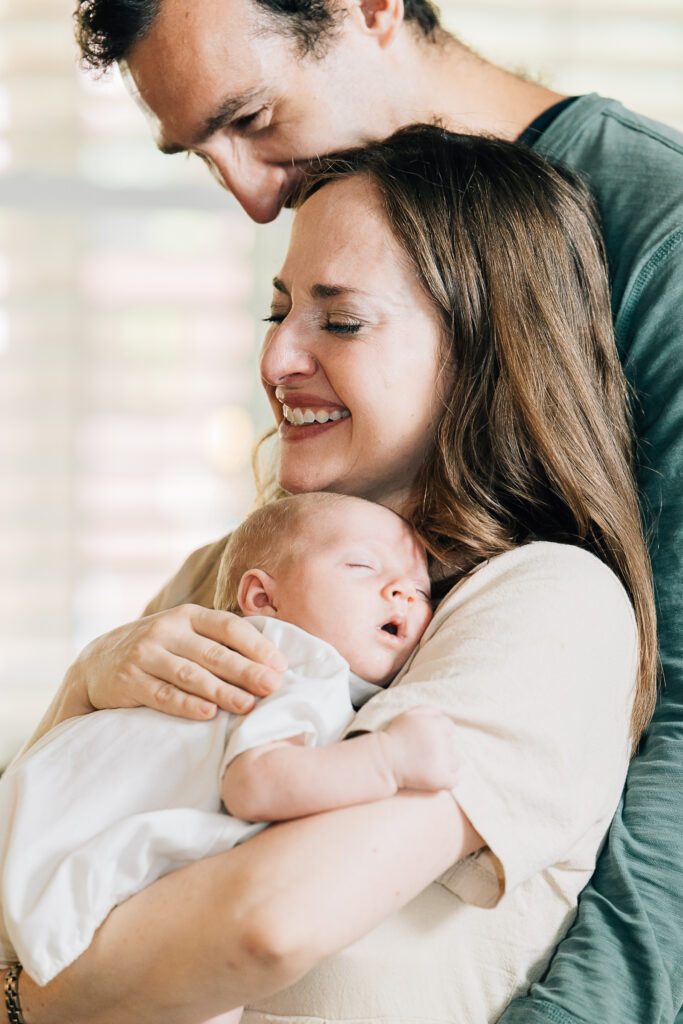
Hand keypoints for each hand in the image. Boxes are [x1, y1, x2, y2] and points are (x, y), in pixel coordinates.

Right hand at [67, 605, 286, 719]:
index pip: (228, 626)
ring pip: (190, 675)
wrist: (96, 663)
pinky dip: (186, 705)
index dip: (256, 645)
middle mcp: (166, 630)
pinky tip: (208, 713)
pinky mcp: (128, 681)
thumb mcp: (184, 634)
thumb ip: (218, 641)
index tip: (280, 665)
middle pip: (213, 652)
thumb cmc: (159, 650)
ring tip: (248, 704)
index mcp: (188, 616)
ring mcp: (145, 655)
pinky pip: (163, 695)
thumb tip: (272, 661)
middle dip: (246, 670)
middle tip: (273, 686)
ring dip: (222, 691)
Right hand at [381, 707, 459, 791]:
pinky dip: (446, 780)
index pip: (449, 728)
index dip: (440, 734)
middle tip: (423, 754)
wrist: (382, 761)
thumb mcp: (409, 715)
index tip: (428, 741)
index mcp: (434, 724)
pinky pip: (453, 779)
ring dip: (444, 764)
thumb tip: (443, 716)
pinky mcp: (440, 778)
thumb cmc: (395, 737)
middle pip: (452, 745)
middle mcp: (440, 741)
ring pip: (454, 762)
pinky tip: (432, 777)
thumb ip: (428, 710)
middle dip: (441, 749)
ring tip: (426, 766)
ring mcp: (441, 760)